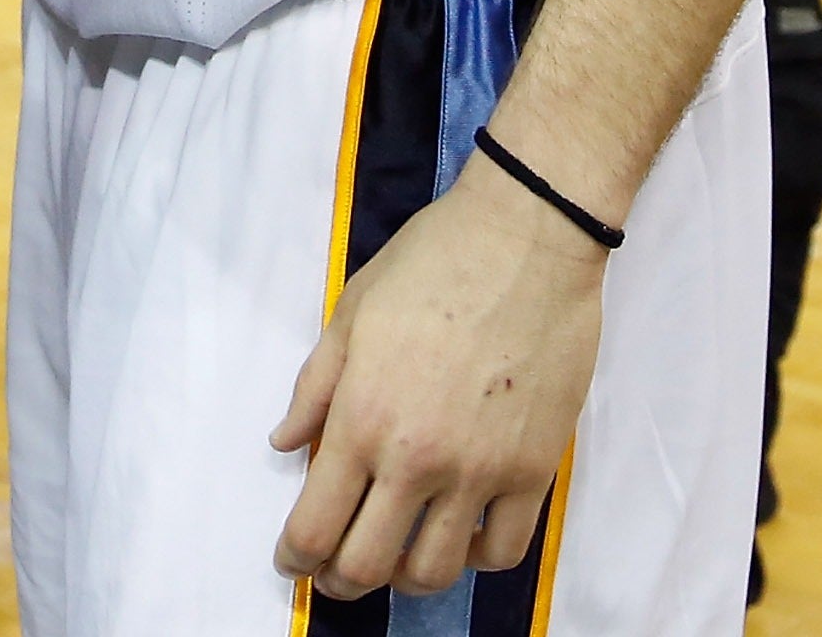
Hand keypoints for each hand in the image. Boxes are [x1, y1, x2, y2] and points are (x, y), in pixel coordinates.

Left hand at [269, 152, 605, 601]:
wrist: (523, 242)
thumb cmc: (428, 265)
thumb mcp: (350, 314)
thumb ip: (315, 389)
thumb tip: (286, 444)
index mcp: (363, 418)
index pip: (317, 523)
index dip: (296, 556)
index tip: (289, 560)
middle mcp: (417, 460)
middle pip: (369, 563)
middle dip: (339, 579)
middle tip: (332, 573)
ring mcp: (480, 473)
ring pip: (435, 571)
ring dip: (403, 578)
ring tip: (392, 560)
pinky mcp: (535, 473)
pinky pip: (502, 551)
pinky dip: (472, 560)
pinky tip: (456, 538)